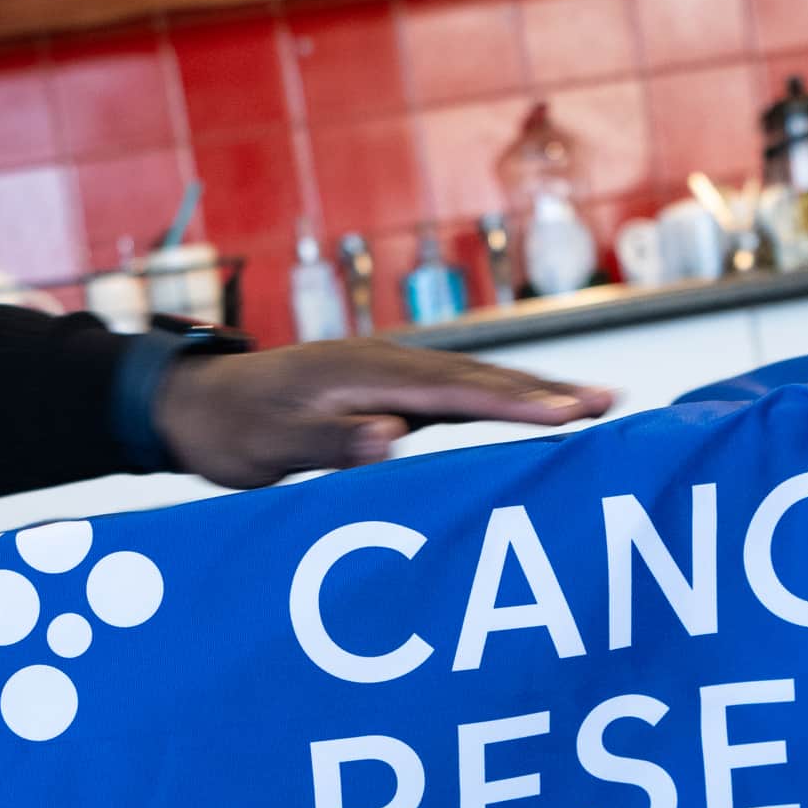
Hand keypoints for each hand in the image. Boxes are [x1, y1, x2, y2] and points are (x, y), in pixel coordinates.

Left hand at [150, 342, 611, 487]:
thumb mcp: (269, 445)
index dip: (514, 404)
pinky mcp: (387, 388)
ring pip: (474, 383)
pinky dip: (500, 402)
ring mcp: (389, 372)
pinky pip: (456, 395)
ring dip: (533, 393)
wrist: (195, 403)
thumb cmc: (232, 429)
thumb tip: (394, 436)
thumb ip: (331, 440)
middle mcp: (386, 362)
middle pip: (480, 379)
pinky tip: (529, 413)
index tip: (569, 416)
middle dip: (547, 392)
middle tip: (611, 404)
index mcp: (363, 372)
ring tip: (594, 405)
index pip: (454, 391)